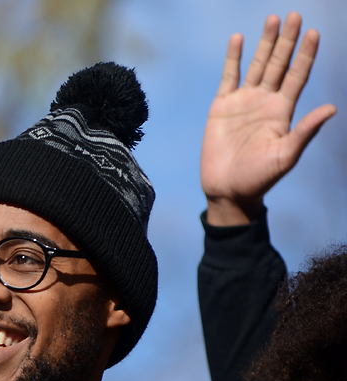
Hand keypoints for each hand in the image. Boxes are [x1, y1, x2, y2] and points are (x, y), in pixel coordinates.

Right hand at [200, 12, 335, 225]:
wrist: (227, 190)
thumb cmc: (259, 178)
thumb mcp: (286, 156)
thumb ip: (306, 131)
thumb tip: (332, 108)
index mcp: (282, 111)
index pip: (298, 76)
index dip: (306, 55)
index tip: (314, 32)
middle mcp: (265, 102)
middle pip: (280, 64)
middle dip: (287, 40)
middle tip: (295, 15)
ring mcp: (243, 102)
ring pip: (257, 65)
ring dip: (265, 43)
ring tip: (273, 19)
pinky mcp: (221, 107)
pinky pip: (229, 77)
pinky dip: (234, 58)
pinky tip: (239, 39)